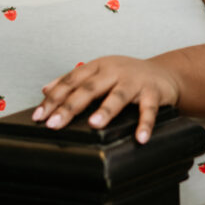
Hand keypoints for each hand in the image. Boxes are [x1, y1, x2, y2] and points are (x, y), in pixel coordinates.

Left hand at [33, 56, 180, 143]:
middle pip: (89, 88)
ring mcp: (134, 81)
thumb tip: (45, 89)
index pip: (71, 81)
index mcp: (98, 67)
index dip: (54, 98)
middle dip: (70, 106)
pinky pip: (148, 109)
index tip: (40, 115)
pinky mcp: (153, 92)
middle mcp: (114, 71)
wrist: (163, 72)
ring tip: (95, 124)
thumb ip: (73, 80)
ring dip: (106, 110)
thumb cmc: (128, 74)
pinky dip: (145, 124)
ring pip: (118, 96)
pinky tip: (140, 137)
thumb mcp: (99, 72)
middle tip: (55, 123)